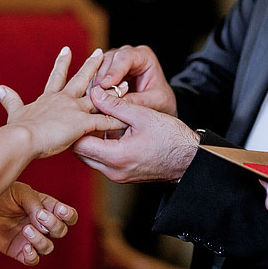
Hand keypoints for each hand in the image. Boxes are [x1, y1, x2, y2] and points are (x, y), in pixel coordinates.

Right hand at [0, 47, 125, 158]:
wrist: (22, 139)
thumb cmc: (17, 130)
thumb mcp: (14, 112)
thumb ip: (10, 99)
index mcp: (49, 98)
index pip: (57, 76)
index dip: (62, 63)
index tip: (67, 50)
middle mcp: (64, 100)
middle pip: (82, 79)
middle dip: (93, 65)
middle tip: (102, 52)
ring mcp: (74, 110)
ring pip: (99, 97)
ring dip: (114, 91)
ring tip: (127, 83)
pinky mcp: (82, 123)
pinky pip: (104, 121)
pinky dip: (117, 120)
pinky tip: (128, 118)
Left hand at [0, 182, 77, 265]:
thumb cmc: (0, 194)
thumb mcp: (20, 192)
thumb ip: (35, 204)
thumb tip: (44, 224)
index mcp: (46, 207)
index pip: (68, 216)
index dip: (69, 216)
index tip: (60, 211)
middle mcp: (41, 224)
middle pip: (61, 231)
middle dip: (54, 225)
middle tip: (40, 217)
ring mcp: (30, 239)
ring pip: (48, 247)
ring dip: (41, 240)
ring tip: (26, 229)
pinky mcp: (18, 251)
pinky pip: (33, 260)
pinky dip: (33, 255)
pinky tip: (26, 246)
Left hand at [73, 86, 199, 182]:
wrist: (190, 159)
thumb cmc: (171, 137)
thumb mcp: (143, 115)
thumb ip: (115, 105)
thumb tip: (95, 92)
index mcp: (117, 156)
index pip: (80, 143)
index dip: (77, 125)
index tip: (79, 110)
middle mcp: (114, 171)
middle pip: (80, 153)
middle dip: (80, 133)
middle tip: (84, 114)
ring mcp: (118, 176)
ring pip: (89, 158)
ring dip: (89, 140)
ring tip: (95, 120)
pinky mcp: (122, 176)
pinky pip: (101, 162)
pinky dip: (99, 147)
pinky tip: (106, 131)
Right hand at [91, 45, 177, 115]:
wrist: (158, 107)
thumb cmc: (161, 102)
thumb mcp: (153, 103)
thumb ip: (134, 101)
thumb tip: (110, 102)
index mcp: (143, 56)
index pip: (125, 57)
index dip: (114, 71)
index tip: (105, 85)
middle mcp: (127, 55)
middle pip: (108, 60)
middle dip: (101, 79)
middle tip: (95, 97)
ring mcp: (114, 63)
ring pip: (98, 68)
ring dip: (94, 85)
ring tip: (93, 101)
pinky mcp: (105, 73)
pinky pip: (94, 77)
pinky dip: (92, 89)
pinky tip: (91, 101)